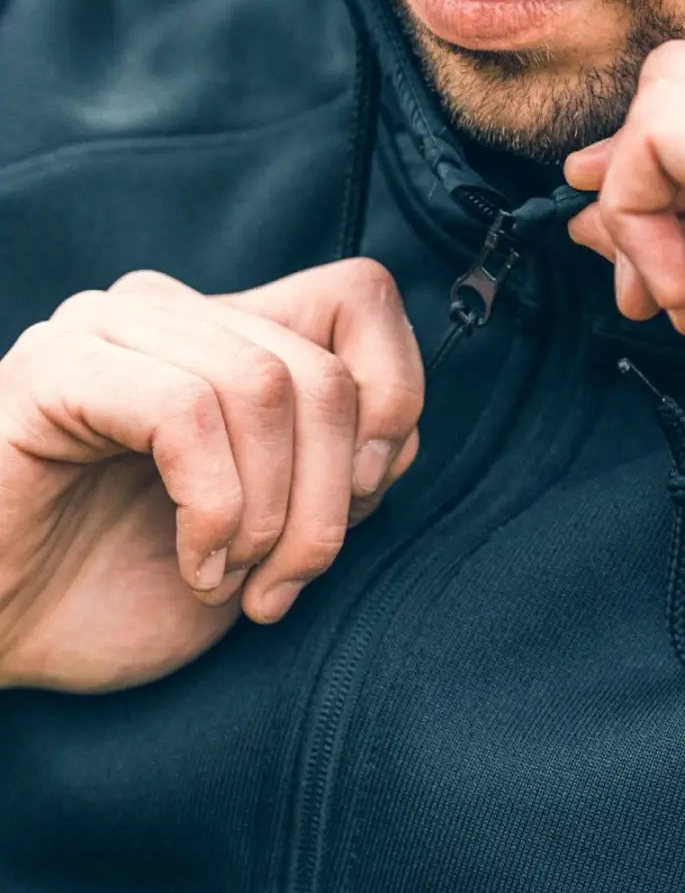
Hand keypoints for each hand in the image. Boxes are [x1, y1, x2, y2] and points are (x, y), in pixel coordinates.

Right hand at [0, 260, 422, 692]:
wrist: (11, 640)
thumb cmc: (139, 586)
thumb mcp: (279, 532)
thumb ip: (345, 472)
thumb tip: (395, 436)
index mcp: (237, 335)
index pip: (360, 296)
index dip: (394, 392)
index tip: (365, 493)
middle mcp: (180, 313)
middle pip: (325, 370)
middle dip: (334, 498)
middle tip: (288, 577)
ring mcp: (113, 329)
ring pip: (266, 386)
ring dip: (274, 514)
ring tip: (237, 579)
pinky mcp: (54, 369)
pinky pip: (185, 413)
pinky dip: (214, 509)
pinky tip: (198, 562)